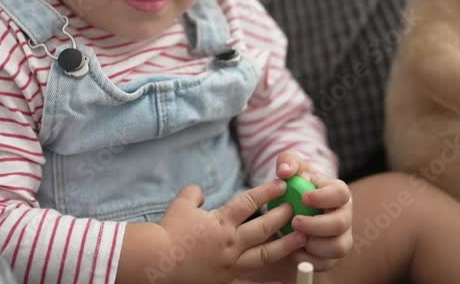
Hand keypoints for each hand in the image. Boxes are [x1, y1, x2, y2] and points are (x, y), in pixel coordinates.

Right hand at [153, 180, 308, 283]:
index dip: (266, 192)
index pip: (249, 203)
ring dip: (285, 245)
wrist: (157, 260)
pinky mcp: (226, 279)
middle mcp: (230, 242)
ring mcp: (230, 263)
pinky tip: (283, 280)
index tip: (281, 185)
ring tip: (302, 237)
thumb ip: (194, 194)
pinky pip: (252, 280)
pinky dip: (268, 281)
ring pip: (265, 254)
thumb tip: (200, 191)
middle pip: (264, 227)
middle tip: (298, 208)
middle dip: (282, 216)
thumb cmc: (168, 231)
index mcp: (221, 222)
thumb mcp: (180, 205)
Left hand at [274, 151, 352, 271]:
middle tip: (295, 222)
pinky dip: (309, 259)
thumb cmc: (295, 183)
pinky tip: (293, 250)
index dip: (324, 198)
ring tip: (295, 237)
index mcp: (338, 192)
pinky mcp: (332, 256)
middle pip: (341, 224)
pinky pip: (326, 263)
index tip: (304, 199)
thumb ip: (287, 161)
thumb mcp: (291, 167)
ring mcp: (341, 237)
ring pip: (339, 247)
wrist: (293, 206)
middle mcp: (344, 215)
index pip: (341, 194)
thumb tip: (284, 171)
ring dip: (315, 245)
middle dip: (317, 225)